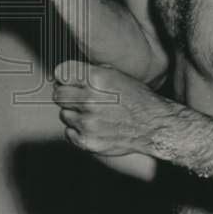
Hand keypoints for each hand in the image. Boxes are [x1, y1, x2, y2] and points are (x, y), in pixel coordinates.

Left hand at [52, 60, 167, 156]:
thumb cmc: (136, 98)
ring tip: (91, 114)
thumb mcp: (115, 74)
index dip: (64, 77)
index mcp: (96, 79)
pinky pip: (69, 133)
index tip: (67, 81)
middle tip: (79, 98)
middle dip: (66, 95)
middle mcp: (89, 99)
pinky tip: (92, 126)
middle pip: (58, 94)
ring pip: (63, 114)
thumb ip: (90, 72)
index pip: (61, 73)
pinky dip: (77, 130)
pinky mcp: (87, 141)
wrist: (154, 125)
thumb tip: (66, 73)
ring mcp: (87, 122)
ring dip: (74, 114)